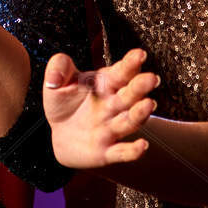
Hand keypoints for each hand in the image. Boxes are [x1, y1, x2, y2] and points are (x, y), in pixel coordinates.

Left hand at [42, 47, 157, 169]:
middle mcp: (114, 106)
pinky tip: (142, 146)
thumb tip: (55, 75)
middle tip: (151, 78)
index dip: (131, 64)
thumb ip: (58, 68)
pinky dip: (133, 151)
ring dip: (140, 114)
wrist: (60, 134)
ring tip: (148, 104)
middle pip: (130, 95)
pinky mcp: (107, 152)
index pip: (120, 72)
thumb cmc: (64, 102)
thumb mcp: (57, 81)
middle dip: (141, 87)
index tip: (140, 54)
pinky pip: (122, 152)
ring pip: (130, 121)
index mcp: (105, 84)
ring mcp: (112, 128)